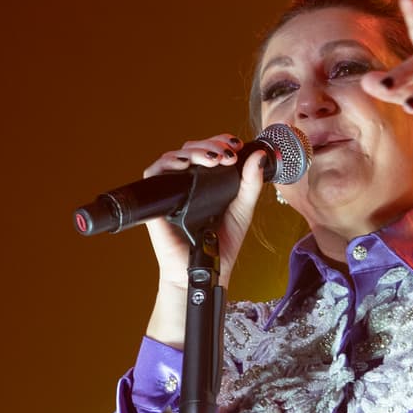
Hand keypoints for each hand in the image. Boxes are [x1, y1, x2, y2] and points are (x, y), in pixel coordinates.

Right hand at [141, 133, 267, 347]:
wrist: (204, 271)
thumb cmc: (220, 245)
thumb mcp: (242, 210)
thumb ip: (250, 184)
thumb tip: (259, 156)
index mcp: (208, 182)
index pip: (210, 150)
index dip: (220, 141)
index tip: (237, 146)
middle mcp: (188, 182)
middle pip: (192, 149)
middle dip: (210, 144)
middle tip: (227, 154)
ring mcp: (172, 189)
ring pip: (175, 156)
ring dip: (194, 150)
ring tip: (213, 159)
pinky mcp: (157, 200)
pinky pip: (154, 173)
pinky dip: (166, 163)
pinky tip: (182, 164)